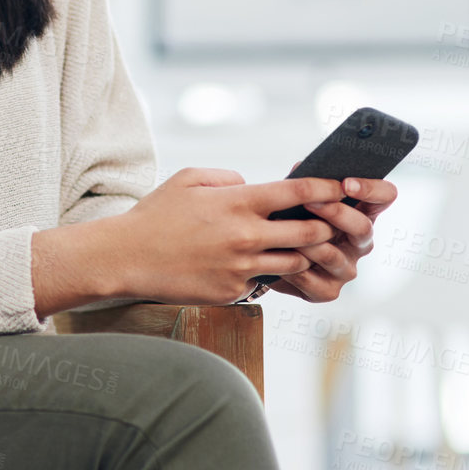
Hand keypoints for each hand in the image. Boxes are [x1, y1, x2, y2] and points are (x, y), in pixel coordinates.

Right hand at [96, 167, 356, 306]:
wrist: (126, 258)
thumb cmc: (156, 215)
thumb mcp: (189, 179)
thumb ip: (229, 178)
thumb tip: (253, 185)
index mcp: (239, 202)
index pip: (300, 191)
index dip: (328, 188)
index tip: (342, 187)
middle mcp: (247, 234)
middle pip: (311, 231)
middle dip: (326, 227)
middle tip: (330, 224)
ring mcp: (242, 266)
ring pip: (296, 262)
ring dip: (303, 255)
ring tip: (302, 248)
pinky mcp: (234, 291)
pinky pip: (266, 282)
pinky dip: (269, 274)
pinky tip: (263, 267)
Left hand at [256, 174, 398, 303]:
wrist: (265, 257)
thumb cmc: (289, 219)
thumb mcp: (297, 196)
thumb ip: (304, 182)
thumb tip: (300, 167)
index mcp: (361, 213)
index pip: (385, 196)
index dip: (372, 189)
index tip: (347, 183)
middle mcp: (360, 242)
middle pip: (363, 227)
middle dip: (335, 212)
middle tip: (309, 201)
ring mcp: (346, 268)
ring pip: (332, 254)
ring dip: (307, 239)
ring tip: (283, 227)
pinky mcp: (327, 291)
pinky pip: (311, 279)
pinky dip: (292, 265)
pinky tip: (277, 253)